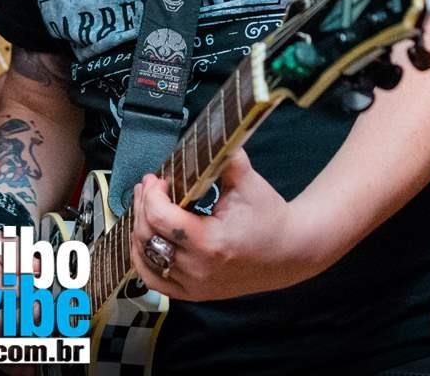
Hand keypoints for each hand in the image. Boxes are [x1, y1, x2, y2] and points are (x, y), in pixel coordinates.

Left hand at [128, 148, 322, 301]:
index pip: (160, 217)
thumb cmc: (270, 217)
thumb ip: (224, 157)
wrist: (291, 252)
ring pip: (146, 256)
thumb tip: (206, 136)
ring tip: (144, 204)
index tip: (159, 178)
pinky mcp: (194, 293)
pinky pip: (153, 279)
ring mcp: (194, 284)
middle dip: (143, 204)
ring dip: (139, 227)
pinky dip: (142, 258)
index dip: (152, 193)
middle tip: (149, 185)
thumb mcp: (249, 182)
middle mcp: (198, 268)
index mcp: (210, 242)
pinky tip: (142, 238)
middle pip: (148, 234)